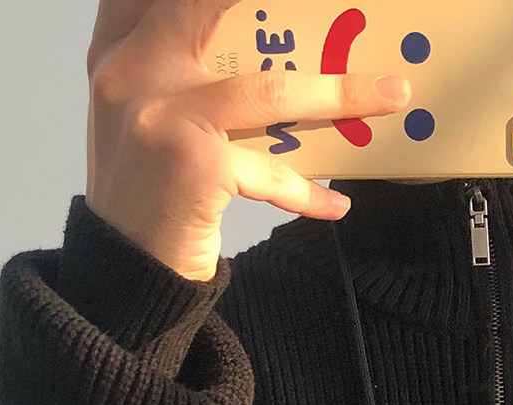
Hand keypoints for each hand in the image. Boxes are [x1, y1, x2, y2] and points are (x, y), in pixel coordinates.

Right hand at [86, 0, 413, 281]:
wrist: (123, 270)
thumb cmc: (145, 188)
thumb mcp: (144, 111)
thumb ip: (174, 62)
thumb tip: (264, 36)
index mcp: (118, 47)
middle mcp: (130, 71)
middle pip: (211, 5)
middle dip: (276, 6)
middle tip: (344, 6)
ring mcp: (159, 116)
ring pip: (268, 90)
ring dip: (341, 92)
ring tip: (394, 94)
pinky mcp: (191, 167)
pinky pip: (270, 171)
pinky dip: (307, 192)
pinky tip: (337, 204)